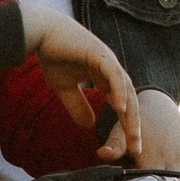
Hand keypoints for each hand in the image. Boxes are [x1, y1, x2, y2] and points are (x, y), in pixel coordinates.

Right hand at [17, 3, 141, 140]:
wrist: (42, 32)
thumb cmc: (52, 55)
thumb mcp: (65, 88)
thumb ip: (77, 105)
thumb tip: (88, 125)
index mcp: (105, 76)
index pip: (122, 103)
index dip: (126, 125)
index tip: (129, 146)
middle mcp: (111, 69)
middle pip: (129, 100)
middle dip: (133, 125)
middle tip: (136, 148)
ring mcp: (108, 61)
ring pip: (125, 90)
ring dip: (129, 113)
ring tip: (132, 134)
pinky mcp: (100, 55)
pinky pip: (113, 76)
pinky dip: (118, 92)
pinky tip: (120, 108)